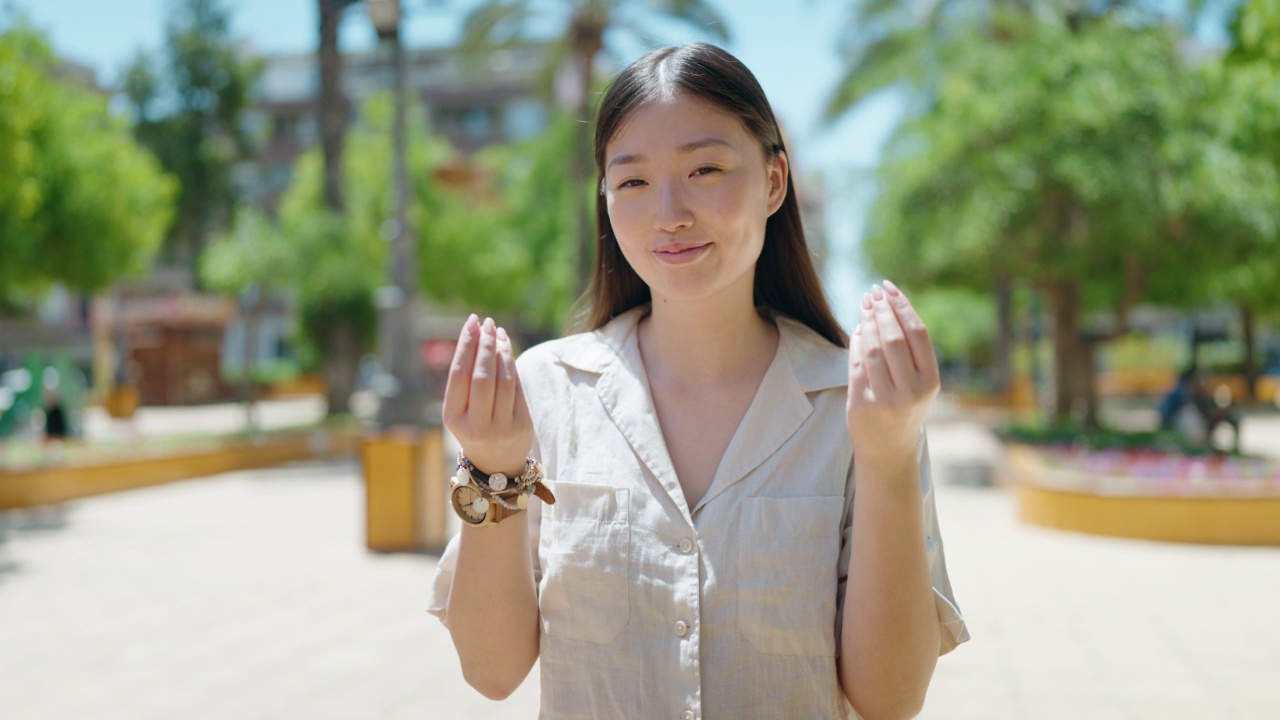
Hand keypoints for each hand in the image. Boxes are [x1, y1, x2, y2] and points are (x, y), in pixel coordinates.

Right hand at [442, 314, 533, 477]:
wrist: (496, 465)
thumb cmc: (474, 427)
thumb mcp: (460, 410)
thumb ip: (466, 379)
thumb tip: (479, 334)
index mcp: (453, 418)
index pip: (459, 374)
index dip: (466, 345)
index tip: (472, 322)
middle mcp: (476, 425)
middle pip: (482, 376)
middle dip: (485, 345)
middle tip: (487, 323)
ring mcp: (501, 428)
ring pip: (504, 380)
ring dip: (502, 351)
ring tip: (499, 333)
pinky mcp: (522, 426)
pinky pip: (518, 388)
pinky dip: (513, 365)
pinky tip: (507, 350)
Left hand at [846, 280, 939, 474]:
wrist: (889, 453)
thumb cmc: (904, 411)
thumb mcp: (918, 385)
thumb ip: (909, 353)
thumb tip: (885, 308)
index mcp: (931, 382)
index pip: (917, 333)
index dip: (902, 306)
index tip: (889, 288)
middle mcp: (912, 391)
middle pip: (894, 337)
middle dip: (881, 310)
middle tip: (872, 293)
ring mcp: (886, 399)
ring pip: (873, 348)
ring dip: (866, 322)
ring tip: (863, 305)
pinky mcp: (862, 405)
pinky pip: (856, 365)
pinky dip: (855, 343)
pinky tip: (856, 330)